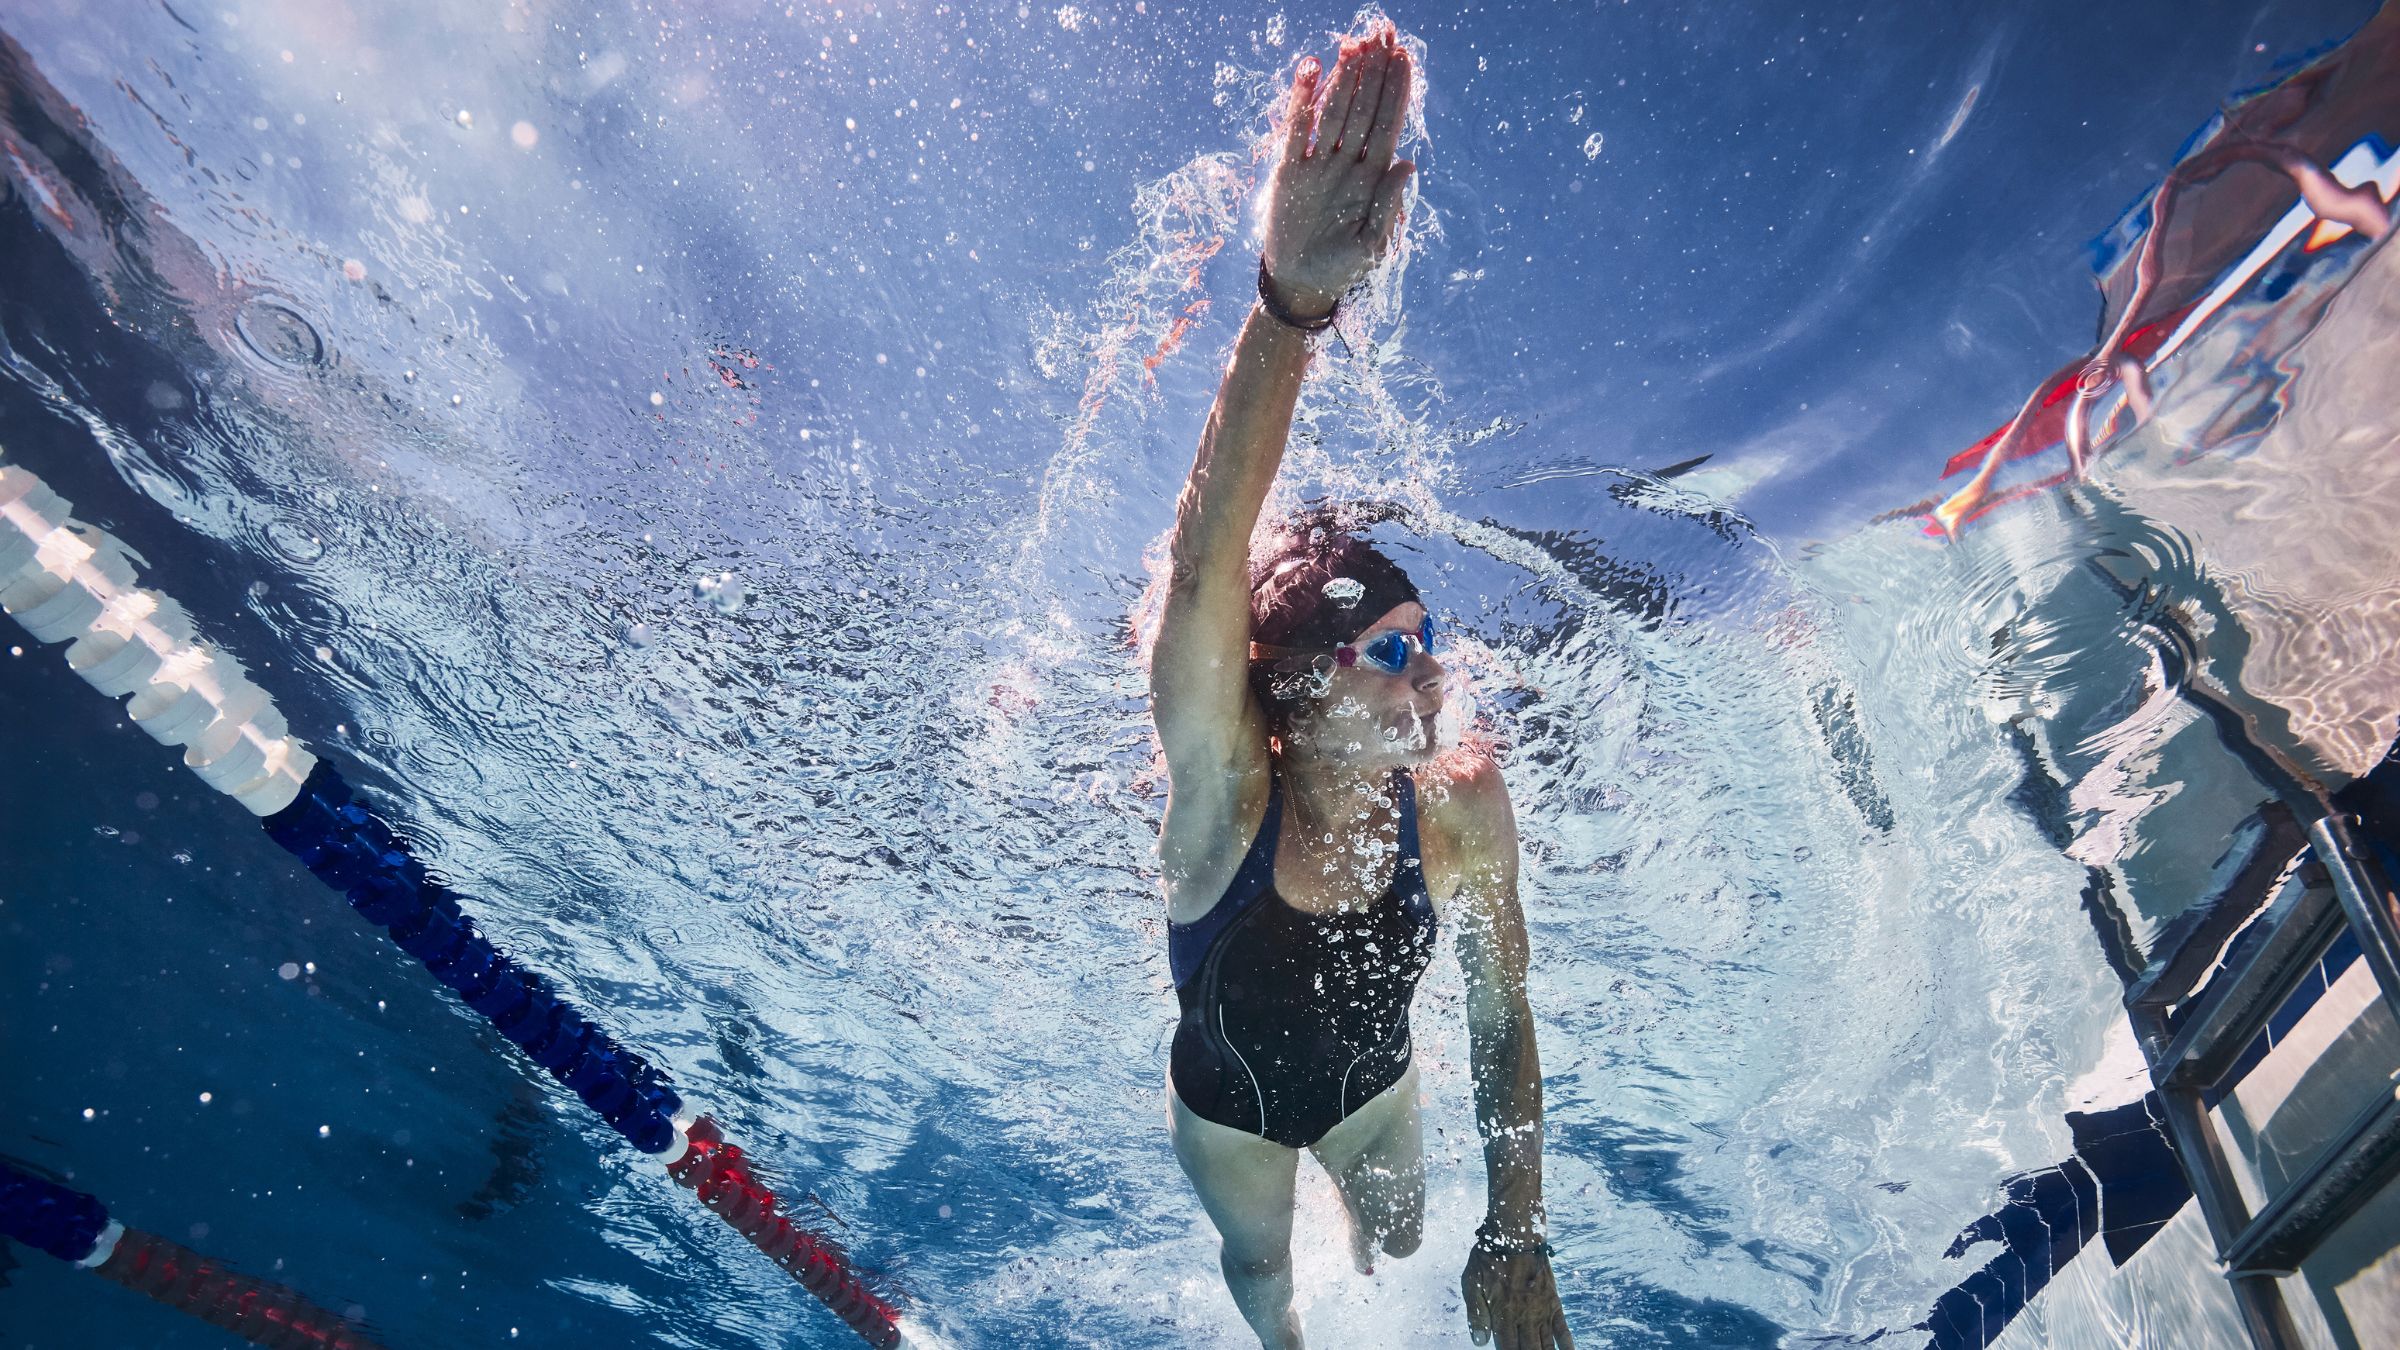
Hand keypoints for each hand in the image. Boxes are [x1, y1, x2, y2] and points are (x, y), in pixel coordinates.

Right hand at [1259, 24, 1415, 320]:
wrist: (1301, 285)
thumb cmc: (1344, 268)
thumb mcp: (1373, 244)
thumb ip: (1389, 204)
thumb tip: (1408, 163)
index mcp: (1372, 176)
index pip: (1388, 123)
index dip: (1396, 90)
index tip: (1403, 56)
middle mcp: (1347, 162)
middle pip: (1364, 107)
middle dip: (1374, 71)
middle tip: (1381, 33)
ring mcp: (1318, 163)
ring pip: (1334, 111)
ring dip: (1344, 77)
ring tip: (1353, 44)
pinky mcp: (1289, 170)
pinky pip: (1296, 129)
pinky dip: (1302, 99)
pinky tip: (1310, 69)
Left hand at [1462, 1243, 1572, 1349]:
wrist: (1517, 1234)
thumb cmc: (1489, 1257)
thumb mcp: (1472, 1283)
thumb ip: (1476, 1314)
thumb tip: (1479, 1342)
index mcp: (1503, 1314)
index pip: (1507, 1349)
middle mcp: (1525, 1316)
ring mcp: (1542, 1310)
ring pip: (1545, 1344)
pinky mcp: (1553, 1302)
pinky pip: (1563, 1329)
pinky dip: (1567, 1345)